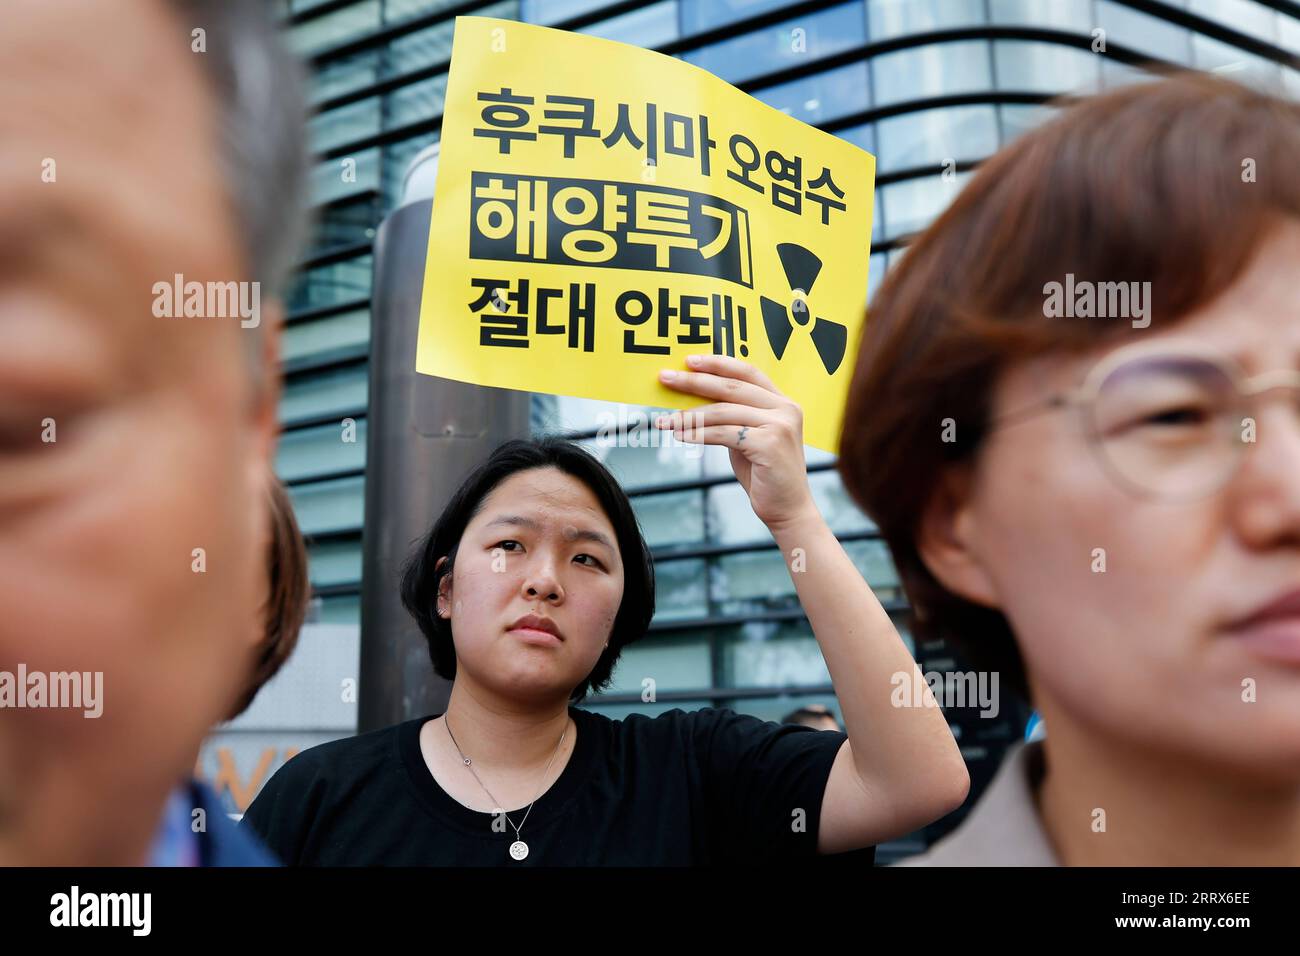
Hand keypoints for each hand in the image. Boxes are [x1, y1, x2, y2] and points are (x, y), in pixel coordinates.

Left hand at [654, 353, 817, 532]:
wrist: (788, 509)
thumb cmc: (765, 473)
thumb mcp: (748, 438)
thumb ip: (733, 417)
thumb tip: (695, 401)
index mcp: (782, 402)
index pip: (747, 372)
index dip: (717, 363)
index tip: (689, 361)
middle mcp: (785, 408)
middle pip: (731, 387)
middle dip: (694, 381)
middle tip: (666, 378)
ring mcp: (780, 425)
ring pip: (723, 411)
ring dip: (689, 415)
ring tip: (665, 419)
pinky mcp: (770, 445)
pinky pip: (724, 434)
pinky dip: (698, 434)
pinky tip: (681, 435)